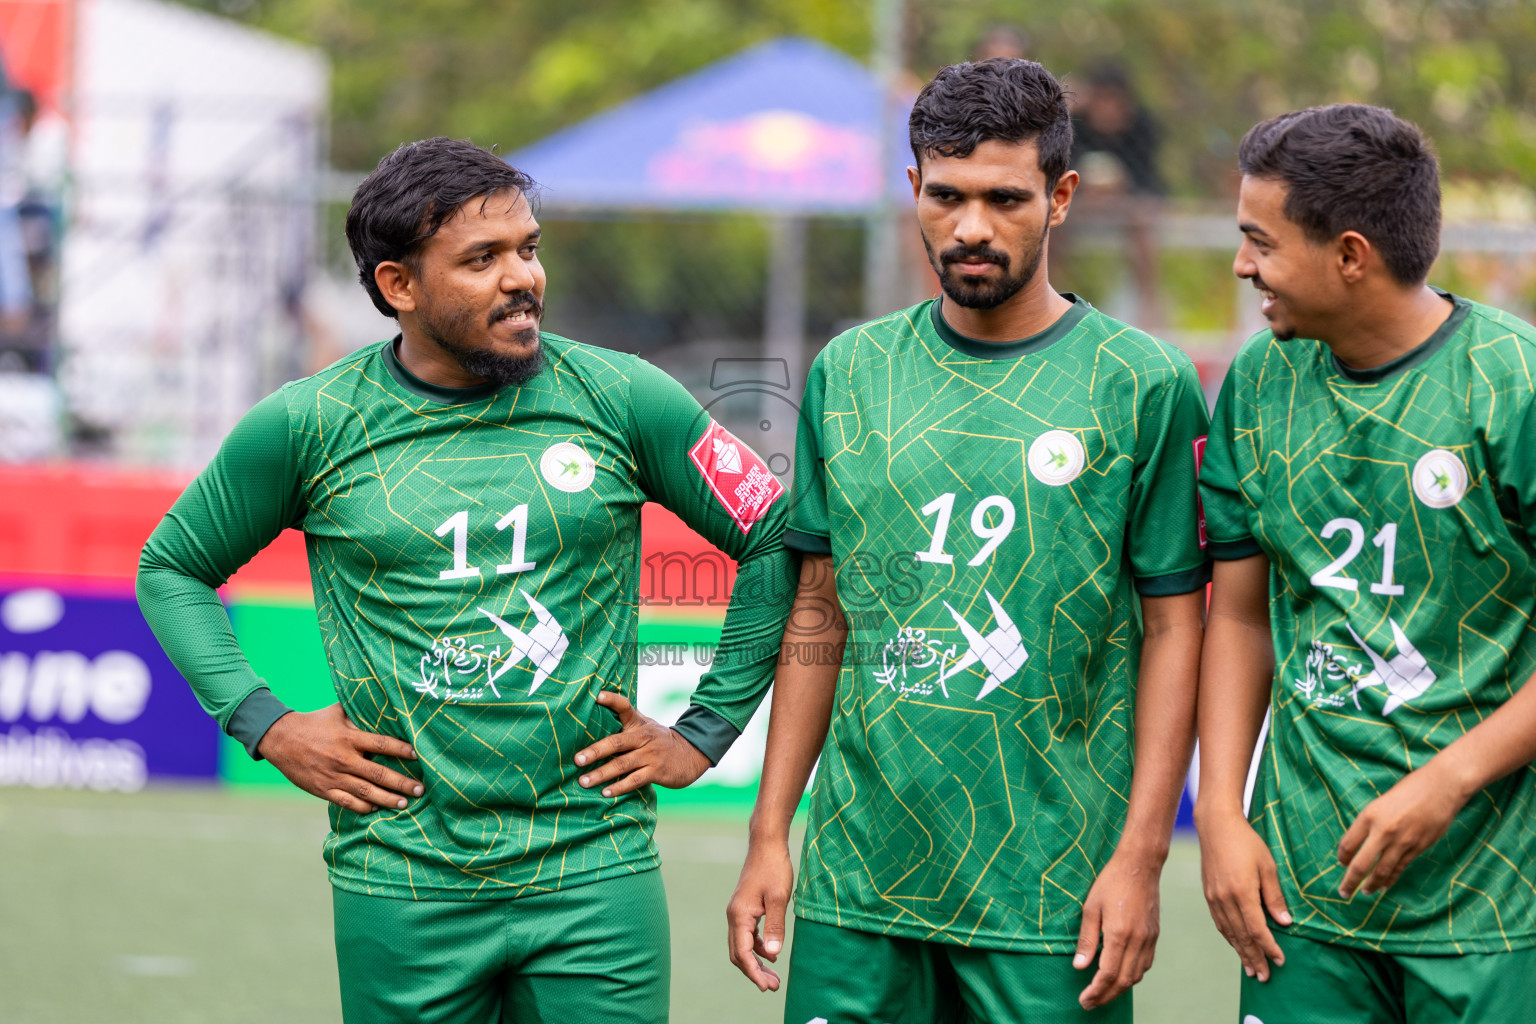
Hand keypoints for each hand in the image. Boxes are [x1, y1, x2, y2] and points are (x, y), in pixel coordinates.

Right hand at [256, 703, 421, 813]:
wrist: (280, 739)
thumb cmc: (314, 723)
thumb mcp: (338, 712)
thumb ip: (360, 712)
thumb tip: (383, 701)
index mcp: (349, 737)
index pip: (382, 744)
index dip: (402, 750)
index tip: (418, 756)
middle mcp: (344, 759)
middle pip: (379, 773)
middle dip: (402, 783)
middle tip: (420, 789)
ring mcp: (333, 776)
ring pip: (365, 792)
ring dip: (387, 799)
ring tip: (404, 804)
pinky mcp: (323, 789)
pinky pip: (346, 802)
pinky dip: (363, 807)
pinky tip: (375, 808)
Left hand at [574, 691, 710, 796]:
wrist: (692, 753)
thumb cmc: (658, 740)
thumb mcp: (645, 725)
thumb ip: (625, 722)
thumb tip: (595, 715)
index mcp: (638, 723)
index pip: (625, 707)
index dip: (612, 700)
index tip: (597, 696)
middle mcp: (643, 737)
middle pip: (616, 742)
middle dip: (595, 751)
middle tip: (577, 759)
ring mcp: (651, 755)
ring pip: (622, 764)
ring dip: (601, 774)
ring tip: (584, 782)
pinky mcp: (657, 771)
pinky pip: (635, 780)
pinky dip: (620, 787)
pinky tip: (606, 792)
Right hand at [725, 839, 793, 991]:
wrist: (766, 844)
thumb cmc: (774, 868)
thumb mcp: (779, 898)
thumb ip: (775, 926)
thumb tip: (773, 954)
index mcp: (739, 915)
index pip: (743, 953)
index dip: (754, 972)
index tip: (766, 987)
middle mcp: (734, 915)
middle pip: (738, 953)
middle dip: (754, 971)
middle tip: (773, 986)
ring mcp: (738, 911)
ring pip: (742, 945)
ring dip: (757, 961)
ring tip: (774, 975)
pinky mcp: (745, 908)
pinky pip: (747, 935)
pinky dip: (758, 947)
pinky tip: (772, 953)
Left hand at [1074, 848, 1162, 1009]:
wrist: (1140, 866)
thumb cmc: (1111, 882)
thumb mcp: (1090, 907)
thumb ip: (1086, 939)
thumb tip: (1079, 966)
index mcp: (1119, 934)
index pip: (1108, 974)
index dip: (1096, 991)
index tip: (1084, 1000)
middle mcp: (1138, 941)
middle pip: (1124, 981)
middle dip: (1106, 996)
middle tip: (1090, 1004)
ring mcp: (1149, 939)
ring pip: (1136, 975)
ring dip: (1119, 989)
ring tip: (1102, 994)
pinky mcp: (1154, 935)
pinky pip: (1145, 964)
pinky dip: (1132, 976)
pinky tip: (1121, 976)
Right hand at [1197, 810, 1291, 980]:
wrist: (1216, 826)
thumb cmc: (1246, 842)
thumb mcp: (1267, 866)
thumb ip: (1274, 896)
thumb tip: (1284, 922)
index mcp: (1242, 892)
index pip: (1257, 929)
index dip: (1269, 948)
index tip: (1280, 960)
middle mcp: (1225, 899)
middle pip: (1241, 936)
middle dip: (1254, 958)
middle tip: (1265, 977)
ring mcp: (1214, 897)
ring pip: (1228, 932)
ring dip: (1240, 952)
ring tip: (1251, 969)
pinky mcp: (1209, 894)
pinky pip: (1219, 922)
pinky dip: (1229, 937)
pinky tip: (1236, 944)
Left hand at [1337, 760, 1468, 898]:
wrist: (1441, 787)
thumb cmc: (1409, 789)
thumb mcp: (1380, 802)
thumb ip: (1370, 823)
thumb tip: (1359, 844)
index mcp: (1368, 816)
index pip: (1347, 844)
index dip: (1342, 857)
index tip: (1341, 864)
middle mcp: (1383, 831)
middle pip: (1361, 864)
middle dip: (1350, 882)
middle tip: (1343, 893)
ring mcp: (1402, 842)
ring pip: (1382, 871)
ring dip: (1371, 885)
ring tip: (1364, 893)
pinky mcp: (1418, 848)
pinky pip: (1400, 868)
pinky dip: (1390, 879)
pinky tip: (1384, 886)